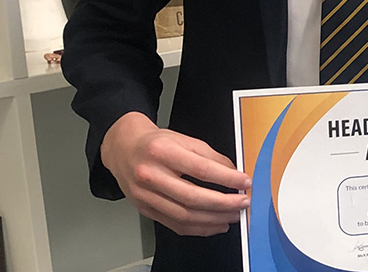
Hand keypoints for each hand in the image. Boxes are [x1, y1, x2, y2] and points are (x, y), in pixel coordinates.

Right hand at [101, 112, 250, 236]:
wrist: (123, 150)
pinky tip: (214, 224)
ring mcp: (145, 196)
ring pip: (184, 215)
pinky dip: (198, 228)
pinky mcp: (145, 210)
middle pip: (192, 197)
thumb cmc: (155, 143)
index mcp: (162, 152)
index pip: (201, 169)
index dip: (226, 178)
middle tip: (242, 203)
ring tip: (233, 216)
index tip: (244, 182)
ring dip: (213, 219)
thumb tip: (233, 173)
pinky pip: (174, 224)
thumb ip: (210, 156)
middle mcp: (151, 176)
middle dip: (223, 204)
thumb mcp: (184, 139)